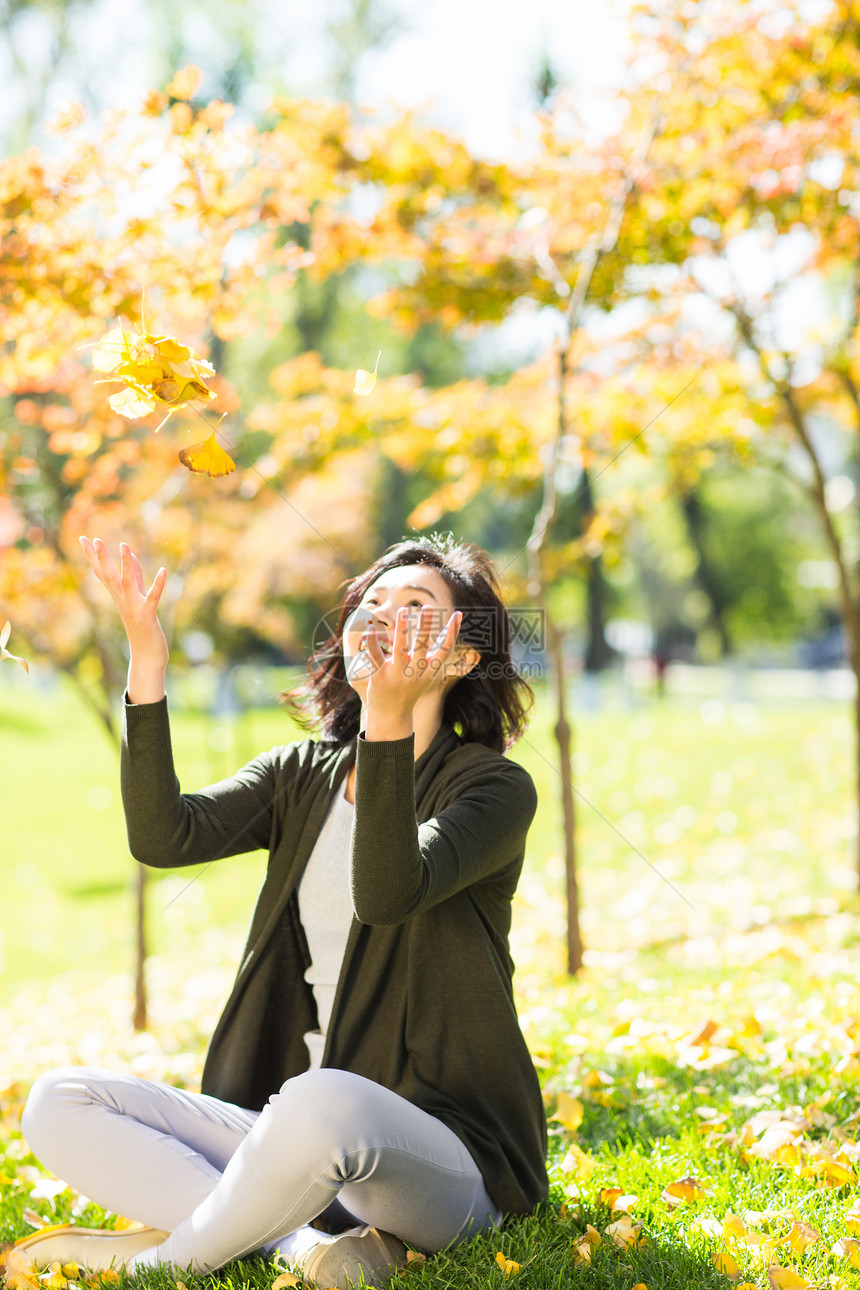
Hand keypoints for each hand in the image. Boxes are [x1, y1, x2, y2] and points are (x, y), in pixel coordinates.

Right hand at [79, 538, 168, 695]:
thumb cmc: (143, 627)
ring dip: (126, 565)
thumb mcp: (139, 598)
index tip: (83, 538)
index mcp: (119, 596)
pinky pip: (152, 597)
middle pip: (108, 576)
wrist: (147, 656)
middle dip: (101, 557)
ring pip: (127, 583)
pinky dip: (158, 584)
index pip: (102, 572)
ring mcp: (133, 608)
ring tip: (124, 545)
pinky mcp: (147, 616)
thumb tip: (133, 557)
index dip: (93, 555)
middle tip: (93, 538)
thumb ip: (137, 578)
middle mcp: (122, 601)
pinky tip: (163, 570)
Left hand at [364, 604, 462, 725]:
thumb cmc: (412, 688)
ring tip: (404, 610)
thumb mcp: (429, 674)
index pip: (445, 649)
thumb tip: (452, 630)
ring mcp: (397, 674)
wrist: (392, 714)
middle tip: (428, 607)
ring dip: (402, 628)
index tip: (458, 614)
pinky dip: (372, 641)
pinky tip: (370, 627)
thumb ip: (437, 654)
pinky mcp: (379, 676)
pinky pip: (375, 656)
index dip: (453, 632)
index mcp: (429, 670)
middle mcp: (415, 672)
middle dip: (425, 626)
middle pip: (422, 646)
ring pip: (400, 648)